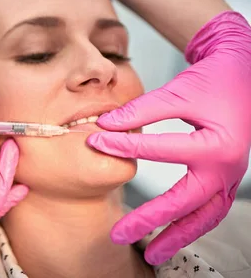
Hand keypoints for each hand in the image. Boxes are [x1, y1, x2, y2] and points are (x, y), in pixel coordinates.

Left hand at [87, 11, 250, 264]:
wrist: (244, 76)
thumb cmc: (215, 81)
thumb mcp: (178, 91)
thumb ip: (142, 109)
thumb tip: (104, 124)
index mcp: (216, 144)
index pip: (162, 151)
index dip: (124, 146)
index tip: (95, 142)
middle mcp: (227, 168)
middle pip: (183, 202)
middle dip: (149, 220)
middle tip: (118, 233)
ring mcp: (230, 178)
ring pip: (203, 217)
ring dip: (176, 237)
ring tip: (150, 255)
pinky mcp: (227, 180)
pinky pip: (211, 211)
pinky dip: (192, 226)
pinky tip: (172, 236)